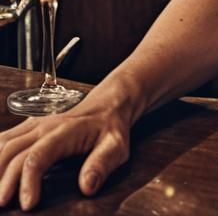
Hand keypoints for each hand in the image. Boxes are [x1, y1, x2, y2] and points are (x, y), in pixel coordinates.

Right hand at [0, 93, 131, 210]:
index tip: (28, 205)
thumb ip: (102, 164)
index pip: (37, 157)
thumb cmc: (112, 127)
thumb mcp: (116, 145)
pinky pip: (4, 140)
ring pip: (3, 144)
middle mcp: (44, 126)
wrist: (110, 101)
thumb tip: (87, 187)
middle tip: (2, 206)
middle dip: (2, 182)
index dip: (28, 182)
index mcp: (65, 131)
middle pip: (12, 153)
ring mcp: (34, 124)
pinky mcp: (28, 126)